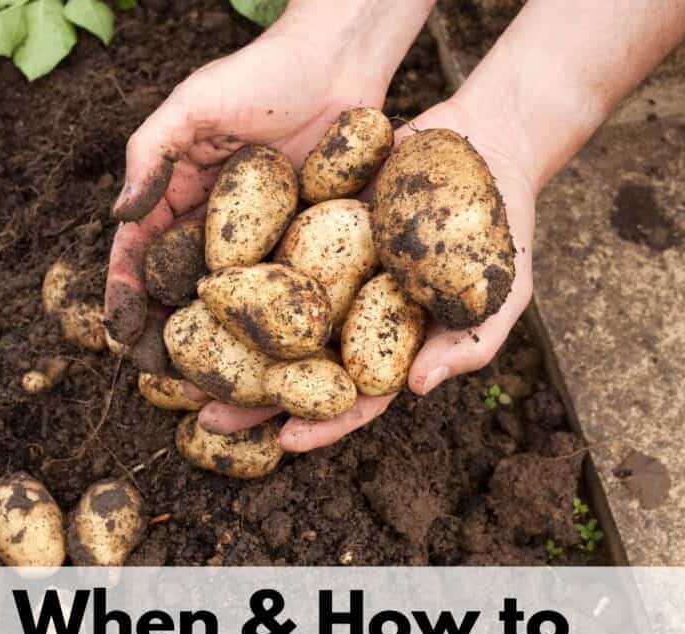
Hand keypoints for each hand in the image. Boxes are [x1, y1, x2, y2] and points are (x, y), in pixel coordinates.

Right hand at [104, 5, 400, 342]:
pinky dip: (269, 328)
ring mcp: (261, 242)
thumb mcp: (191, 108)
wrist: (338, 65)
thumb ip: (150, 157)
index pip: (141, 253)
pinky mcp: (304, 248)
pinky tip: (265, 359)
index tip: (118, 333)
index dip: (125, 292)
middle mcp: (217, 228)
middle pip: (183, 289)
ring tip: (206, 383)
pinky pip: (281, 294)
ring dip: (216, 343)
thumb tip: (118, 217)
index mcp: (180, 197)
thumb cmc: (260, 76)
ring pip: (230, 302)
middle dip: (167, 332)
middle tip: (159, 375)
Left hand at [198, 97, 536, 451]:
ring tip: (181, 362)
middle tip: (206, 413)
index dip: (322, 422)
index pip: (354, 396)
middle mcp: (353, 314)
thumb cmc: (503, 226)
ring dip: (229, 341)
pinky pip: (270, 253)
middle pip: (298, 365)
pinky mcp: (310, 226)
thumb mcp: (502, 292)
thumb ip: (467, 345)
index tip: (284, 441)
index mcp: (393, 344)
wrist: (487, 139)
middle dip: (254, 394)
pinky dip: (236, 273)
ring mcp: (328, 272)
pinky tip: (196, 286)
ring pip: (271, 317)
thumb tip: (417, 390)